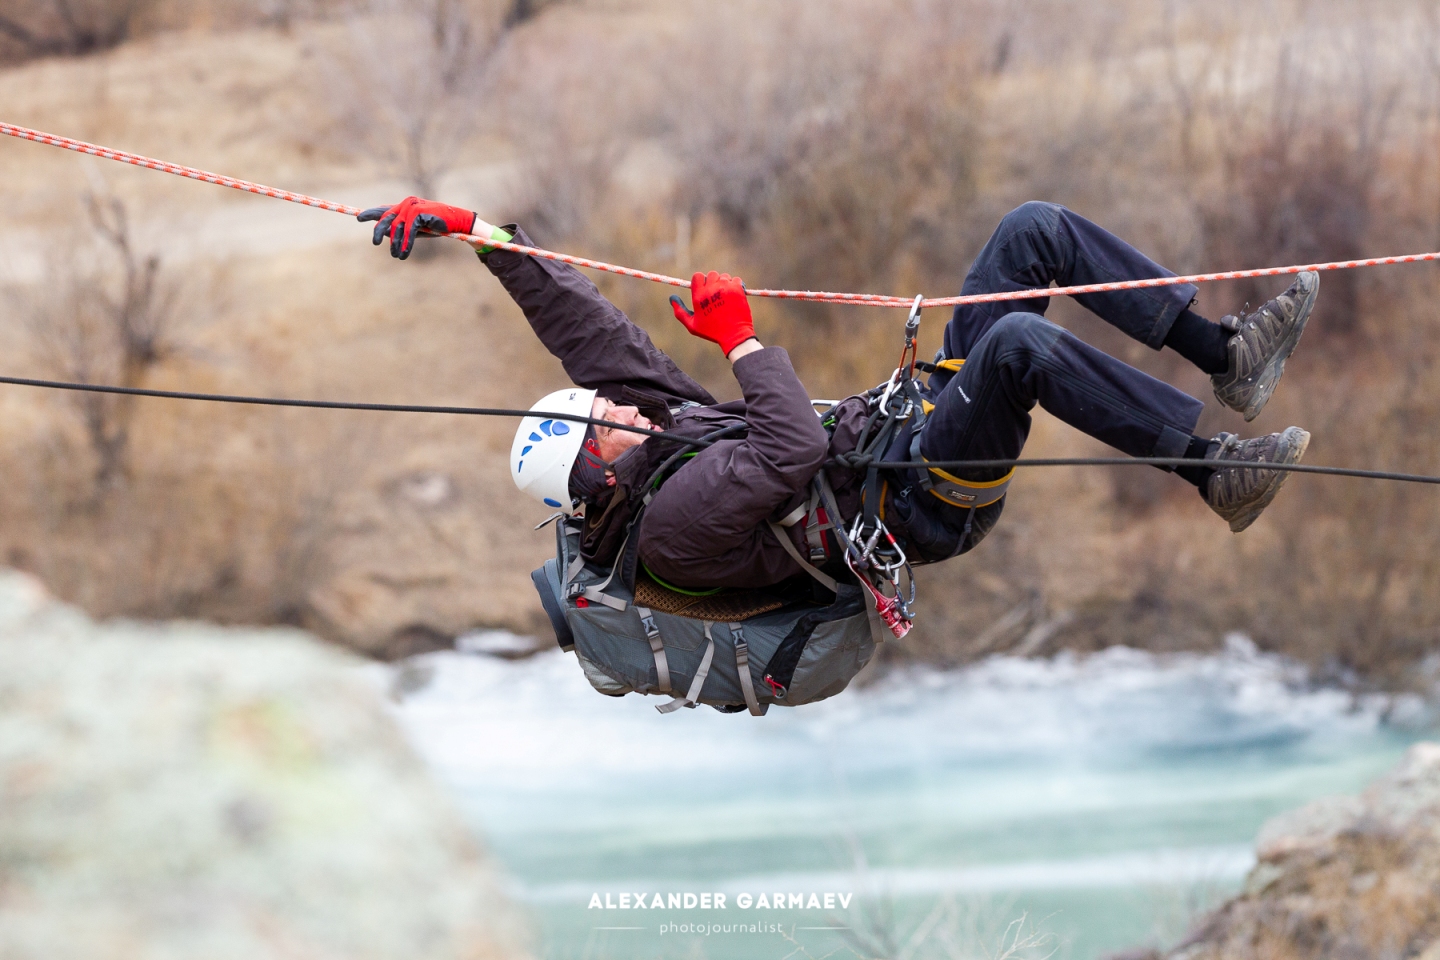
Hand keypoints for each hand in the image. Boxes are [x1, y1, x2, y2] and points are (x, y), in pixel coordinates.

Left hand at [357, 197, 476, 259]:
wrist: (457, 223)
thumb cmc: (436, 226)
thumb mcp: (416, 229)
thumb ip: (401, 229)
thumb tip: (385, 233)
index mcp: (405, 205)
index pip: (385, 209)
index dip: (372, 213)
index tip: (360, 218)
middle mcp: (406, 203)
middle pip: (386, 217)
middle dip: (379, 231)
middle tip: (375, 243)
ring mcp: (412, 207)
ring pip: (397, 227)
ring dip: (396, 243)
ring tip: (396, 256)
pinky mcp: (418, 213)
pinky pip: (408, 230)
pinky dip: (406, 243)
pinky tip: (405, 252)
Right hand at [669, 271, 754, 356]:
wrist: (734, 336)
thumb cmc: (712, 332)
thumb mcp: (692, 326)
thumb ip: (680, 312)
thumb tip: (672, 298)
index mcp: (699, 297)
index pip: (697, 276)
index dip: (701, 281)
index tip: (704, 288)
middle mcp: (711, 290)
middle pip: (711, 274)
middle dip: (713, 282)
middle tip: (716, 293)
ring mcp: (725, 288)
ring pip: (724, 276)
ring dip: (724, 284)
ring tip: (726, 297)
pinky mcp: (738, 290)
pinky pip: (736, 280)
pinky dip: (735, 286)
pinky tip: (734, 296)